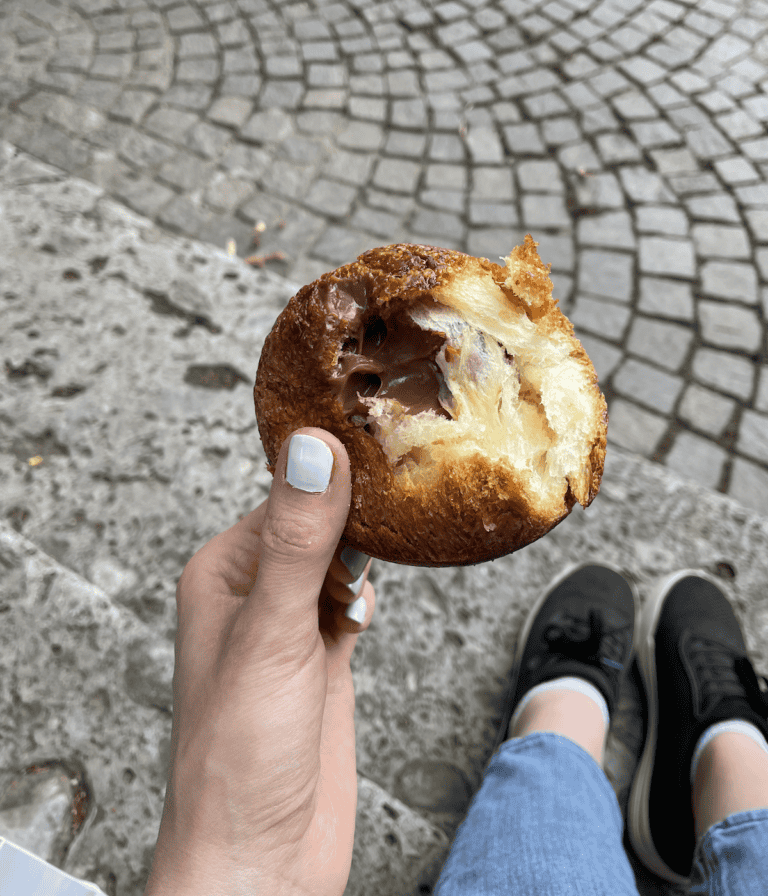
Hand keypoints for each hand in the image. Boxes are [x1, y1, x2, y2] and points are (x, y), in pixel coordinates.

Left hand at [144, 427, 375, 895]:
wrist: (261, 863)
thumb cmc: (237, 760)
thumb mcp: (271, 634)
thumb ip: (297, 543)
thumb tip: (312, 451)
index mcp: (225, 574)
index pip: (287, 496)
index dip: (334, 471)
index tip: (382, 439)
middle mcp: (257, 594)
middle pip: (319, 522)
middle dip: (360, 505)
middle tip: (412, 471)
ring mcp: (294, 627)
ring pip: (342, 559)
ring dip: (371, 547)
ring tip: (411, 519)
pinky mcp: (326, 658)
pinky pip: (355, 599)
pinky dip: (373, 589)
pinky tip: (383, 589)